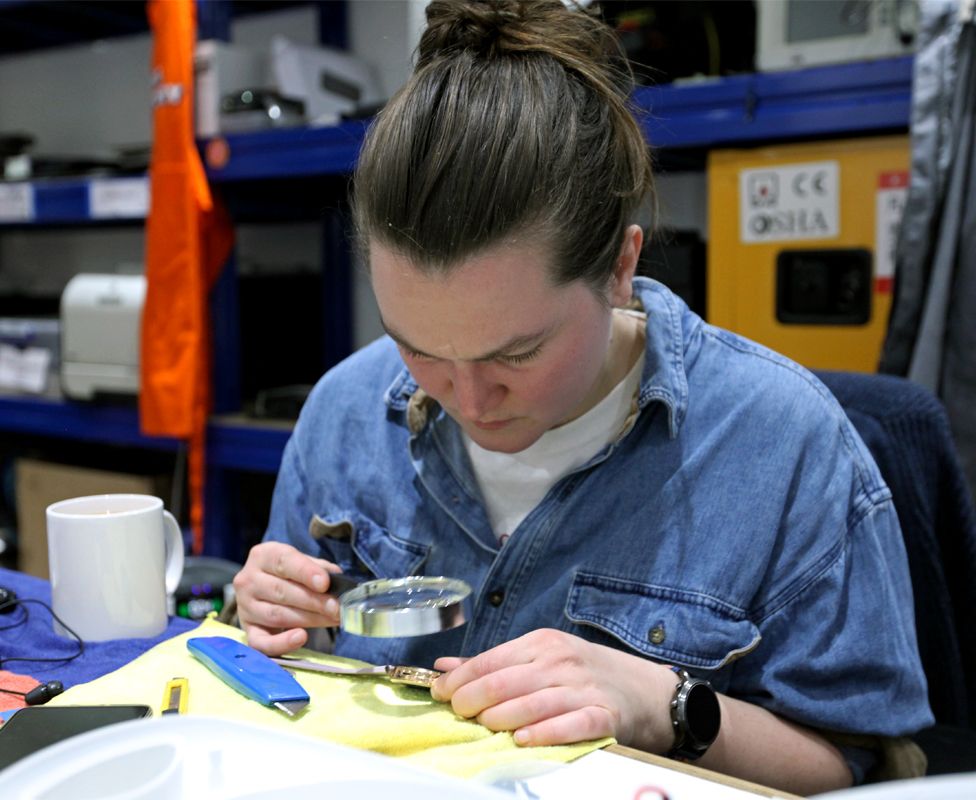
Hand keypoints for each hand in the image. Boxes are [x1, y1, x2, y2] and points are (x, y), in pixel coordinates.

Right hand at [233, 541, 343, 655]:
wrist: (265, 587)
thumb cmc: (288, 573)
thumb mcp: (302, 562)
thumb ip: (319, 568)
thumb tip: (337, 579)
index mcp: (262, 556)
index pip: (284, 562)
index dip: (306, 572)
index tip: (325, 583)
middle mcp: (248, 580)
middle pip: (282, 592)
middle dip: (314, 601)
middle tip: (337, 608)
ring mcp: (244, 606)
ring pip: (277, 615)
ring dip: (309, 619)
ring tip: (332, 620)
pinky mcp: (247, 630)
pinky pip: (260, 642)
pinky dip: (281, 643)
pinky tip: (301, 637)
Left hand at [430, 628, 675, 750]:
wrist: (648, 691)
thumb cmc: (586, 675)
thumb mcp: (542, 658)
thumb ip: (493, 664)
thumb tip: (443, 668)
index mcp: (542, 643)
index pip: (491, 660)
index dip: (460, 678)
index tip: (438, 693)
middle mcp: (561, 661)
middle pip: (505, 681)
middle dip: (473, 699)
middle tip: (458, 713)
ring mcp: (583, 687)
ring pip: (532, 702)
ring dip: (501, 717)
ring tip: (484, 727)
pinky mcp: (604, 715)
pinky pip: (570, 723)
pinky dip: (544, 732)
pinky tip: (523, 740)